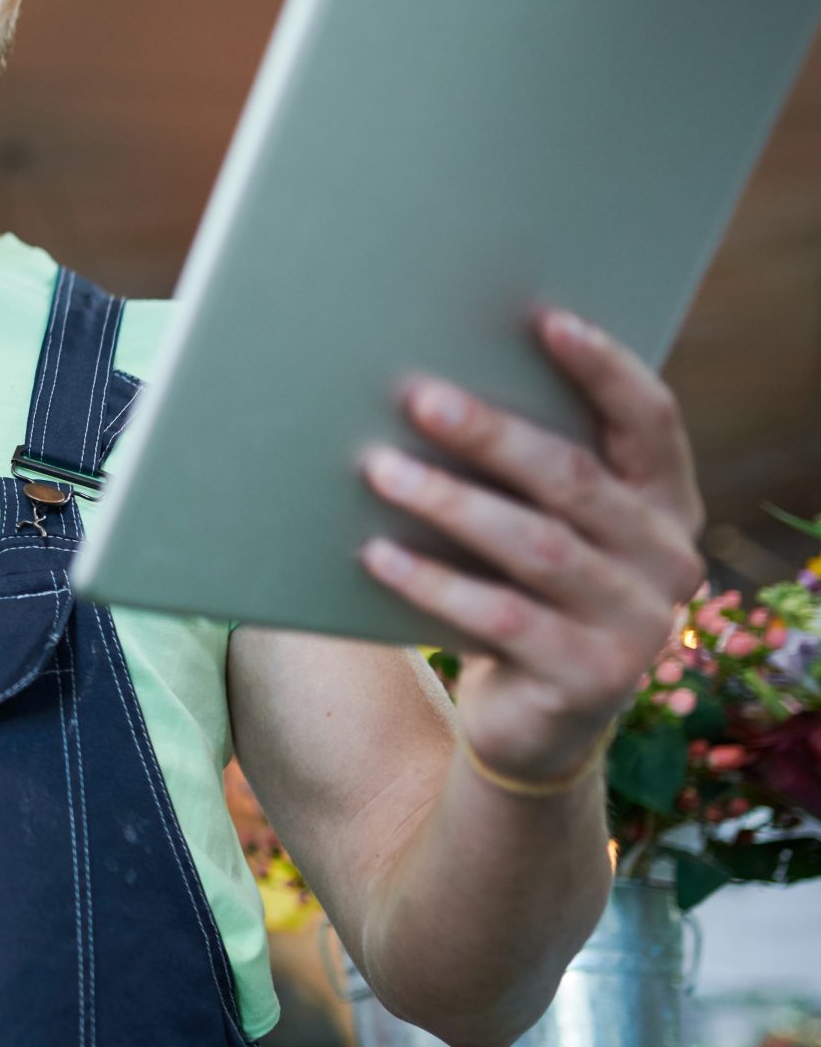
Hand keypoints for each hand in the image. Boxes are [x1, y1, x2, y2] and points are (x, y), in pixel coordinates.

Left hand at [358, 307, 706, 783]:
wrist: (534, 726)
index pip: (652, 421)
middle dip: (493, 433)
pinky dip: (432, 582)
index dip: (603, 368)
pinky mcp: (591, 680)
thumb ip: (529, 475)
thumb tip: (434, 385)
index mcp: (667, 506)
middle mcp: (670, 560)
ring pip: (536, 546)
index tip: (542, 320)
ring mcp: (638, 625)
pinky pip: (499, 617)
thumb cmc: (524, 597)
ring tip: (378, 468)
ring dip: (451, 502)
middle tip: (418, 395)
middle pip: (575, 479)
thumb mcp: (540, 532)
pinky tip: (376, 555)